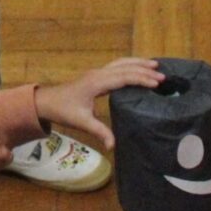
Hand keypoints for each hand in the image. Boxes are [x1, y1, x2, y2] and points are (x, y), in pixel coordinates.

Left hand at [34, 58, 165, 151]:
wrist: (48, 101)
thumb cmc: (64, 110)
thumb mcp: (82, 122)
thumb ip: (99, 132)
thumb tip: (113, 146)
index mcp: (96, 83)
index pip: (123, 77)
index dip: (140, 79)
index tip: (156, 83)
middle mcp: (98, 74)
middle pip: (124, 67)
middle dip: (143, 70)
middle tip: (162, 76)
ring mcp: (97, 73)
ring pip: (121, 63)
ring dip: (137, 63)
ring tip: (155, 65)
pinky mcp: (97, 75)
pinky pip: (117, 66)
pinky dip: (130, 65)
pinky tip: (138, 69)